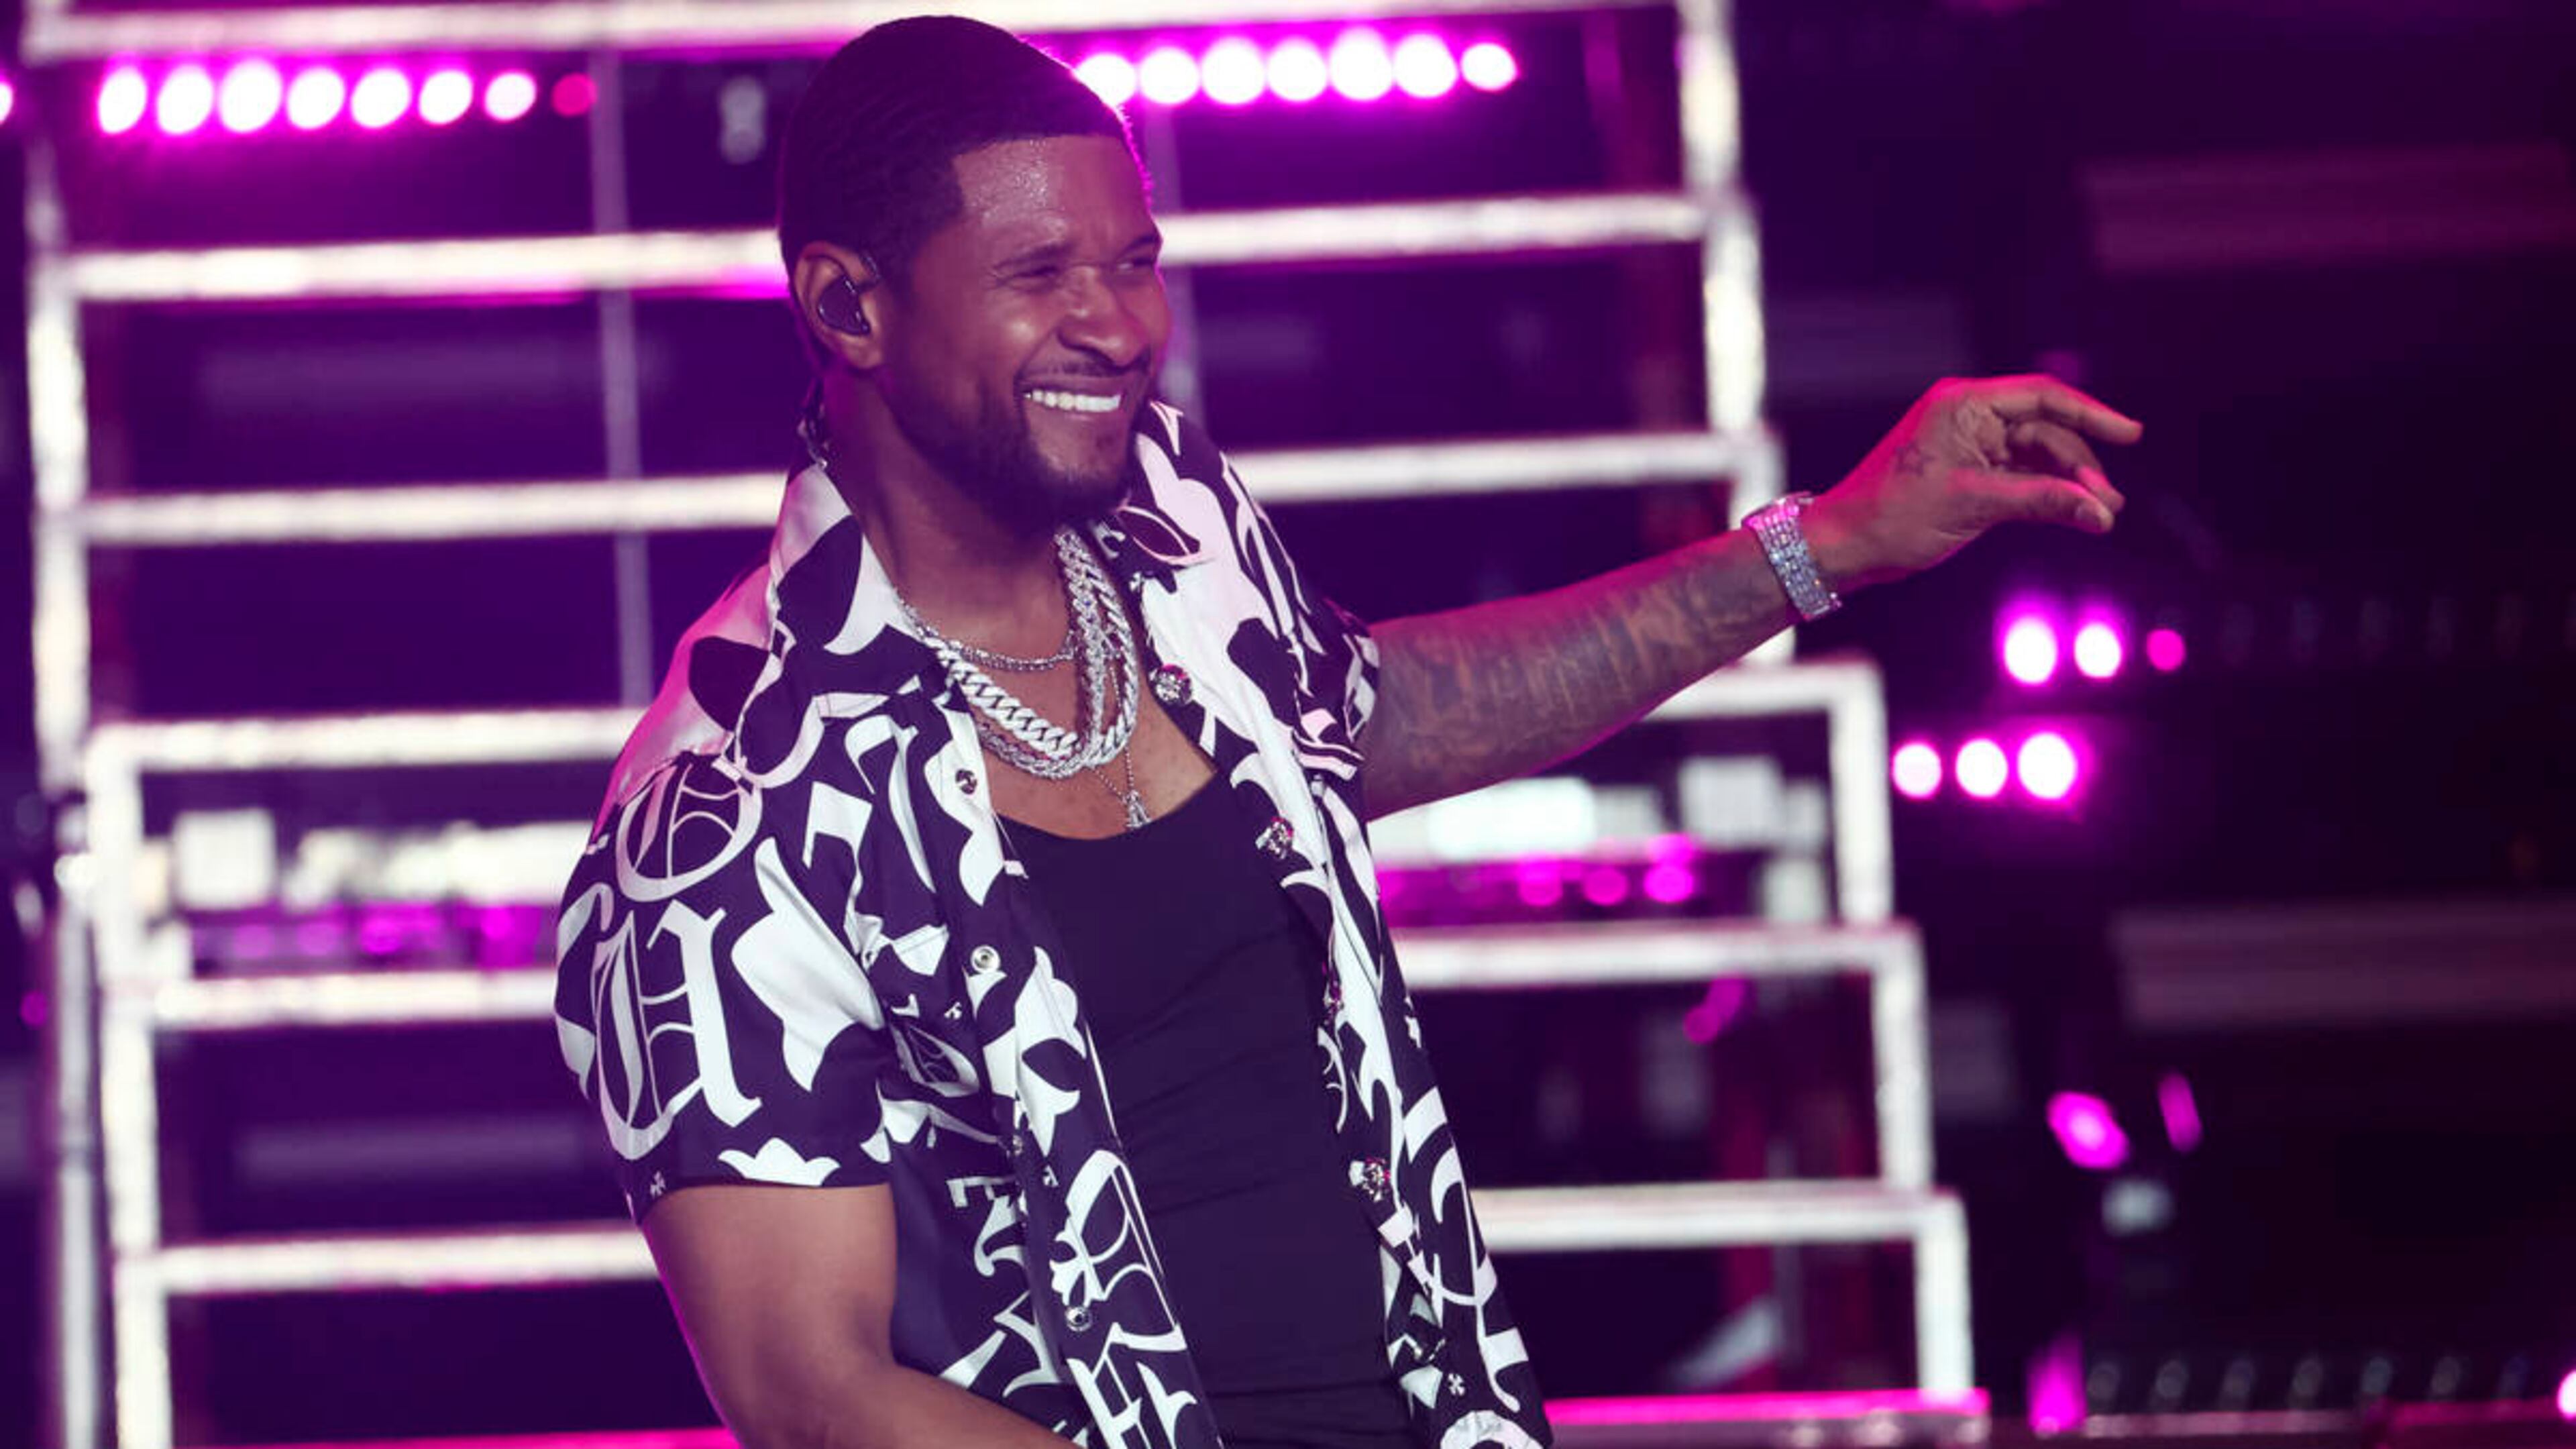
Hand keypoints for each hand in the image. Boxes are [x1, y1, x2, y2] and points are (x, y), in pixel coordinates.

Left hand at [1800, 375, 2143, 591]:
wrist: (1846, 546)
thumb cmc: (1895, 517)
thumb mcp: (1974, 505)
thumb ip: (2041, 501)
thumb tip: (2100, 511)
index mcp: (1964, 404)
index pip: (2043, 397)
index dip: (2092, 415)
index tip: (2131, 434)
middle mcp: (1969, 416)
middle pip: (2046, 431)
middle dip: (2081, 466)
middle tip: (2109, 506)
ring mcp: (1970, 445)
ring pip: (2038, 457)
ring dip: (2069, 484)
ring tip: (2100, 515)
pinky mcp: (1970, 473)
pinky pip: (2021, 476)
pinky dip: (2047, 494)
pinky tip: (2075, 513)